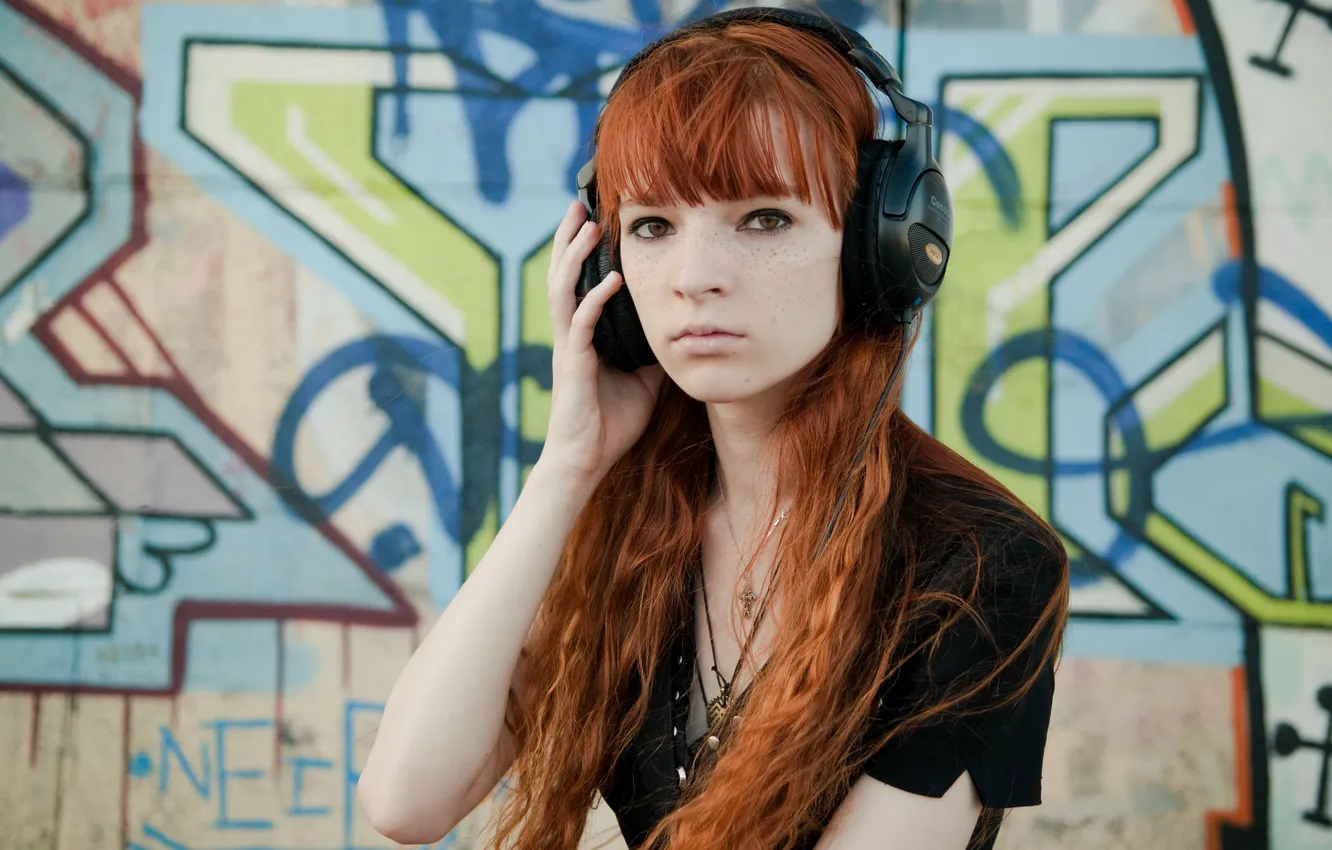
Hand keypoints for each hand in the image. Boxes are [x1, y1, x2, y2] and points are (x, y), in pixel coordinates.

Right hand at [539, 200, 665, 481]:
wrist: (587, 460)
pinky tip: (610, 279)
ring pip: (563, 290)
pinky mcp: (573, 365)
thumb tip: (684, 327)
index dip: (583, 251)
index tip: (596, 219)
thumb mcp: (646, 378)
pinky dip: (595, 299)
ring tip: (588, 226)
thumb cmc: (612, 422)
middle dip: (569, 238)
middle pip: (562, 275)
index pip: (579, 281)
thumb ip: (655, 349)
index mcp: (584, 334)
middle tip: (578, 204)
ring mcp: (568, 347)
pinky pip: (581, 324)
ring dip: (575, 256)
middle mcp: (571, 334)